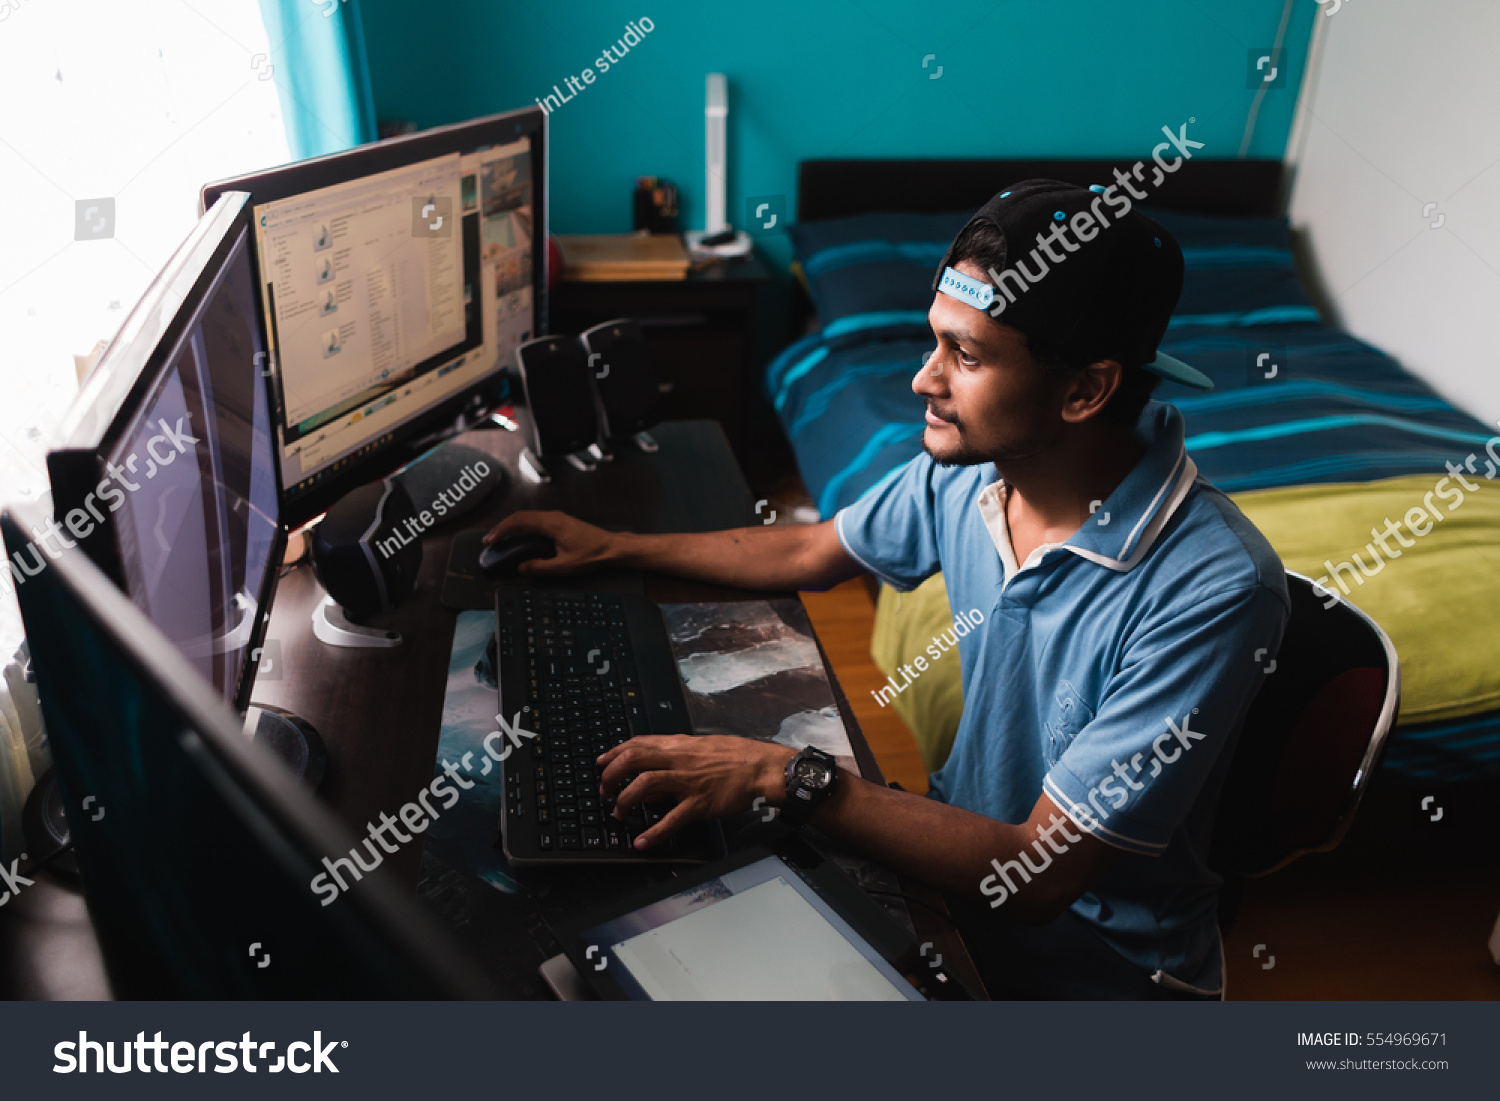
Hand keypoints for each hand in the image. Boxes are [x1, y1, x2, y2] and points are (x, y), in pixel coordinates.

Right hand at [481, 509, 619, 575]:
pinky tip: (518, 535)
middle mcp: (552, 517)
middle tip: (490, 540)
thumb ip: (540, 567)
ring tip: (500, 538)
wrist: (611, 547)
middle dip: (502, 527)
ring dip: (511, 526)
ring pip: (527, 517)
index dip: (502, 530)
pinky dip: (522, 526)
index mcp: (552, 524)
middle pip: (520, 516)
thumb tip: (522, 567)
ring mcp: (556, 518)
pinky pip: (534, 520)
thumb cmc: (592, 554)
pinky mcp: (559, 522)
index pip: (519, 521)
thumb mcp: (565, 566)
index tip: (491, 539)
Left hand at [597, 735, 795, 848]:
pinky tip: (641, 842)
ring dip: (625, 800)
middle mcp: (680, 760)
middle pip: (634, 759)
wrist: (762, 768)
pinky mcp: (699, 804)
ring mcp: (688, 782)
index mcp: (680, 745)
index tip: (601, 761)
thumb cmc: (736, 757)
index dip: (615, 752)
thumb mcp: (702, 748)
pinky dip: (653, 833)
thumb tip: (655, 775)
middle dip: (611, 774)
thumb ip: (676, 759)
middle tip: (604, 790)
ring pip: (645, 785)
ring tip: (618, 813)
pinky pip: (671, 819)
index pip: (638, 743)